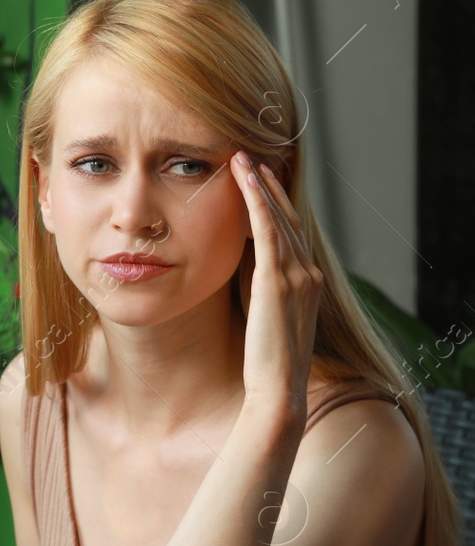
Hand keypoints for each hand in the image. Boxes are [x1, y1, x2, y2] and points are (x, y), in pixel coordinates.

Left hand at [231, 151, 323, 419]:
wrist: (277, 390)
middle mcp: (309, 274)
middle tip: (247, 155)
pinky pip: (269, 232)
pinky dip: (257, 203)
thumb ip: (255, 284)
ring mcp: (298, 276)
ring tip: (241, 158)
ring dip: (260, 185)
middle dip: (268, 185)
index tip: (255, 177)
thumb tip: (236, 261)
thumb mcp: (260, 311)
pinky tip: (245, 181)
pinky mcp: (278, 282)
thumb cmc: (262, 358)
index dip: (273, 202)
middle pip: (288, 217)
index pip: (290, 231)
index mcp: (307, 282)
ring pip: (279, 218)